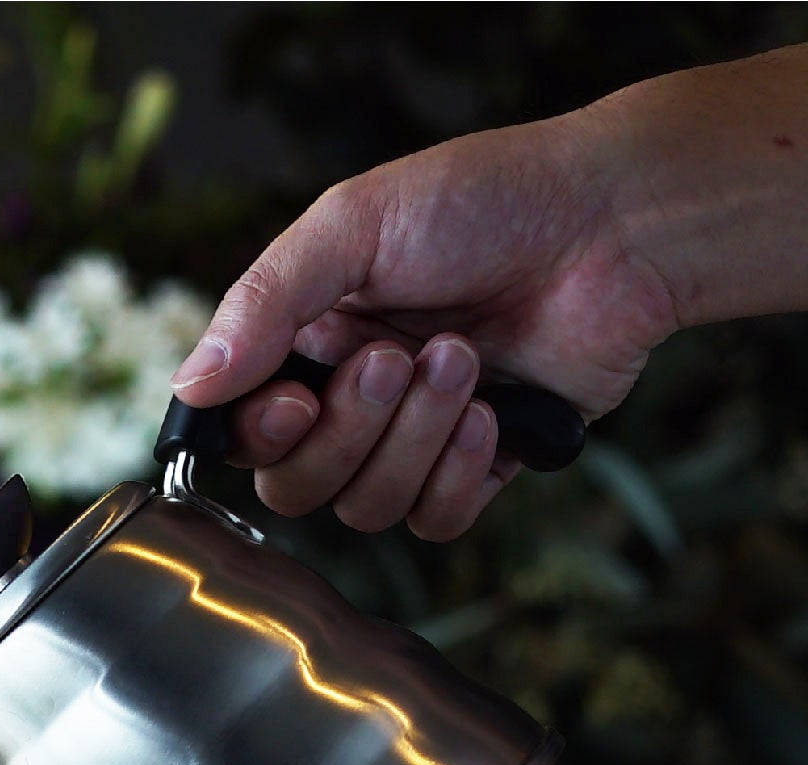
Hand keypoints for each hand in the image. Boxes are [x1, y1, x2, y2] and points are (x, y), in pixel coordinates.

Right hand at [168, 115, 680, 539]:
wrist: (616, 223)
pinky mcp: (482, 464)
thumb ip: (262, 306)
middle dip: (348, 431)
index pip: (244, 429)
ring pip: (368, 507)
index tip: (290, 405)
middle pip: (298, 485)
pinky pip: (435, 521)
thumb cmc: (489, 200)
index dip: (258, 435)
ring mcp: (417, 435)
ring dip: (415, 437)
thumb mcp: (352, 226)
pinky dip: (459, 475)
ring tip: (465, 358)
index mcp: (308, 336)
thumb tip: (191, 386)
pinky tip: (493, 413)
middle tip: (396, 357)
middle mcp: (353, 394)